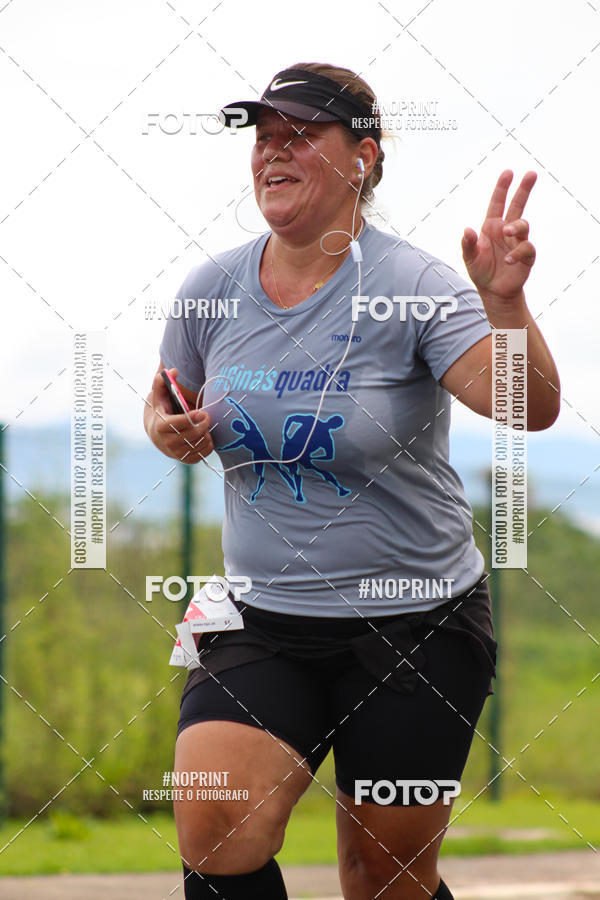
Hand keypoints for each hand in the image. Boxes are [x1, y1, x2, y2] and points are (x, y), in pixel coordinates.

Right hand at [147, 367, 213, 462]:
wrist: (159, 434)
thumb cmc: (163, 410)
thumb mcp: (159, 396)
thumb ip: (163, 382)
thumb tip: (173, 371)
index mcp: (161, 426)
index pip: (177, 425)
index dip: (190, 419)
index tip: (201, 413)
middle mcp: (167, 443)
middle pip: (192, 435)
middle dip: (203, 425)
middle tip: (207, 416)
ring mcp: (177, 453)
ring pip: (199, 444)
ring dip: (206, 433)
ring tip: (204, 426)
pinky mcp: (186, 460)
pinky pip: (204, 453)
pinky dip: (208, 444)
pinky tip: (204, 435)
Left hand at [462, 170, 536, 301]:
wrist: (493, 291)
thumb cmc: (480, 271)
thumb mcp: (469, 258)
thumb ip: (467, 244)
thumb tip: (467, 230)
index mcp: (492, 226)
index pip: (498, 203)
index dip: (502, 188)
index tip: (508, 172)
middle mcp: (506, 230)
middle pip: (518, 205)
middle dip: (524, 189)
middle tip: (532, 173)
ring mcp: (517, 242)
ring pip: (523, 224)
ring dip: (516, 226)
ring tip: (507, 233)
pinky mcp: (526, 256)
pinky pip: (526, 248)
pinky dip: (517, 252)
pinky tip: (507, 260)